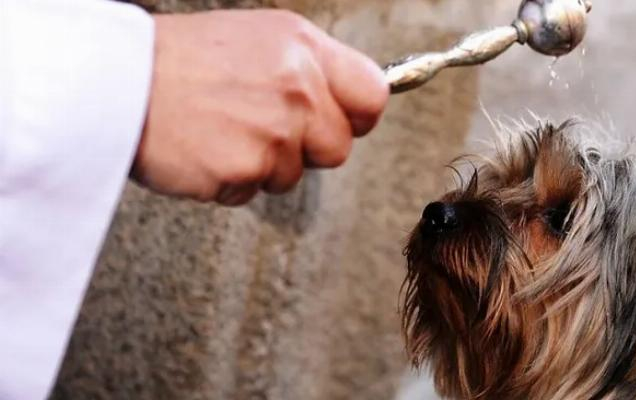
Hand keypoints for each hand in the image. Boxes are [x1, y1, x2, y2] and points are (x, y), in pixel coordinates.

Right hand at [132, 9, 388, 204]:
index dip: (356, 116)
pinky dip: (230, 181)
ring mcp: (272, 132)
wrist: (116, 80)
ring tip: (222, 131)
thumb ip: (309, 68)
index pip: (373, 95)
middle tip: (262, 127)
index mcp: (303, 48)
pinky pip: (253, 192)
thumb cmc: (181, 60)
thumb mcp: (258, 38)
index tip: (340, 121)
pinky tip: (205, 150)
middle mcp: (296, 88)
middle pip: (338, 147)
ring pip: (293, 174)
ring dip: (263, 165)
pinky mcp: (243, 169)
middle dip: (306, 148)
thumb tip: (351, 99)